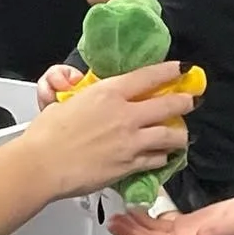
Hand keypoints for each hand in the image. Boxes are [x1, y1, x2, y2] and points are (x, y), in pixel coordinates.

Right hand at [22, 63, 190, 199]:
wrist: (43, 165)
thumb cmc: (47, 134)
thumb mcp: (65, 101)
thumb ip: (84, 96)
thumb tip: (82, 91)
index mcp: (109, 93)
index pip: (149, 76)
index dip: (169, 71)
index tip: (181, 69)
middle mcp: (126, 115)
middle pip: (169, 105)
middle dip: (184, 102)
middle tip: (190, 102)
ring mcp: (132, 141)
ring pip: (170, 135)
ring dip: (179, 135)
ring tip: (181, 135)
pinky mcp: (131, 165)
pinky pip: (157, 159)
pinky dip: (162, 157)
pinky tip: (162, 157)